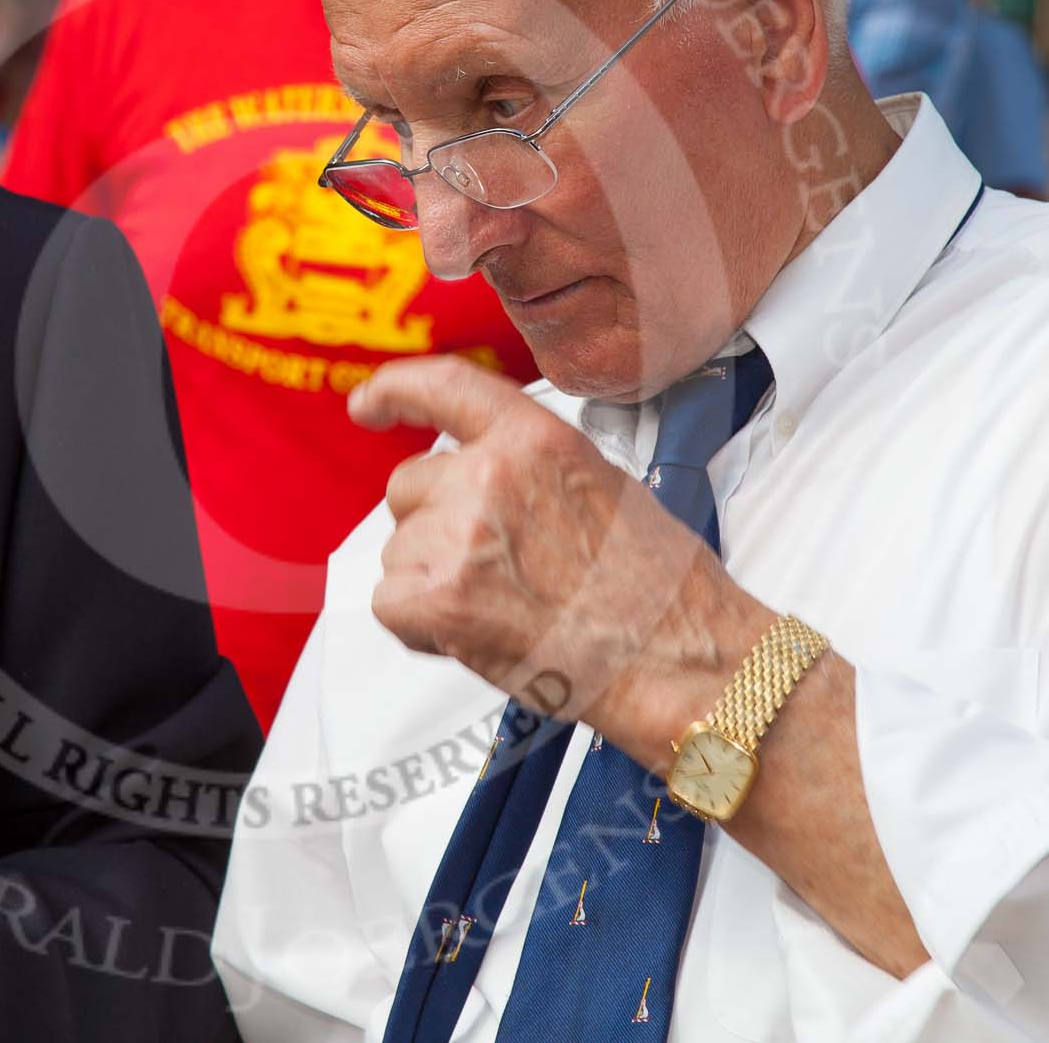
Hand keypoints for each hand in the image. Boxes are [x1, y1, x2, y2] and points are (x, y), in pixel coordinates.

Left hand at [349, 356, 753, 751]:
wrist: (679, 662)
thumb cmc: (660, 589)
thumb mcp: (603, 484)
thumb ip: (531, 466)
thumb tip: (483, 476)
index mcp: (535, 439)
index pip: (445, 386)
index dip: (394, 391)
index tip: (369, 404)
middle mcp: (489, 475)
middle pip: (409, 486)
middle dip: (436, 526)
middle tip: (500, 570)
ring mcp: (459, 536)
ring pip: (400, 551)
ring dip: (435, 580)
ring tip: (507, 608)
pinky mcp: (438, 599)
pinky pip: (389, 602)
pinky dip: (420, 625)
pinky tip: (477, 634)